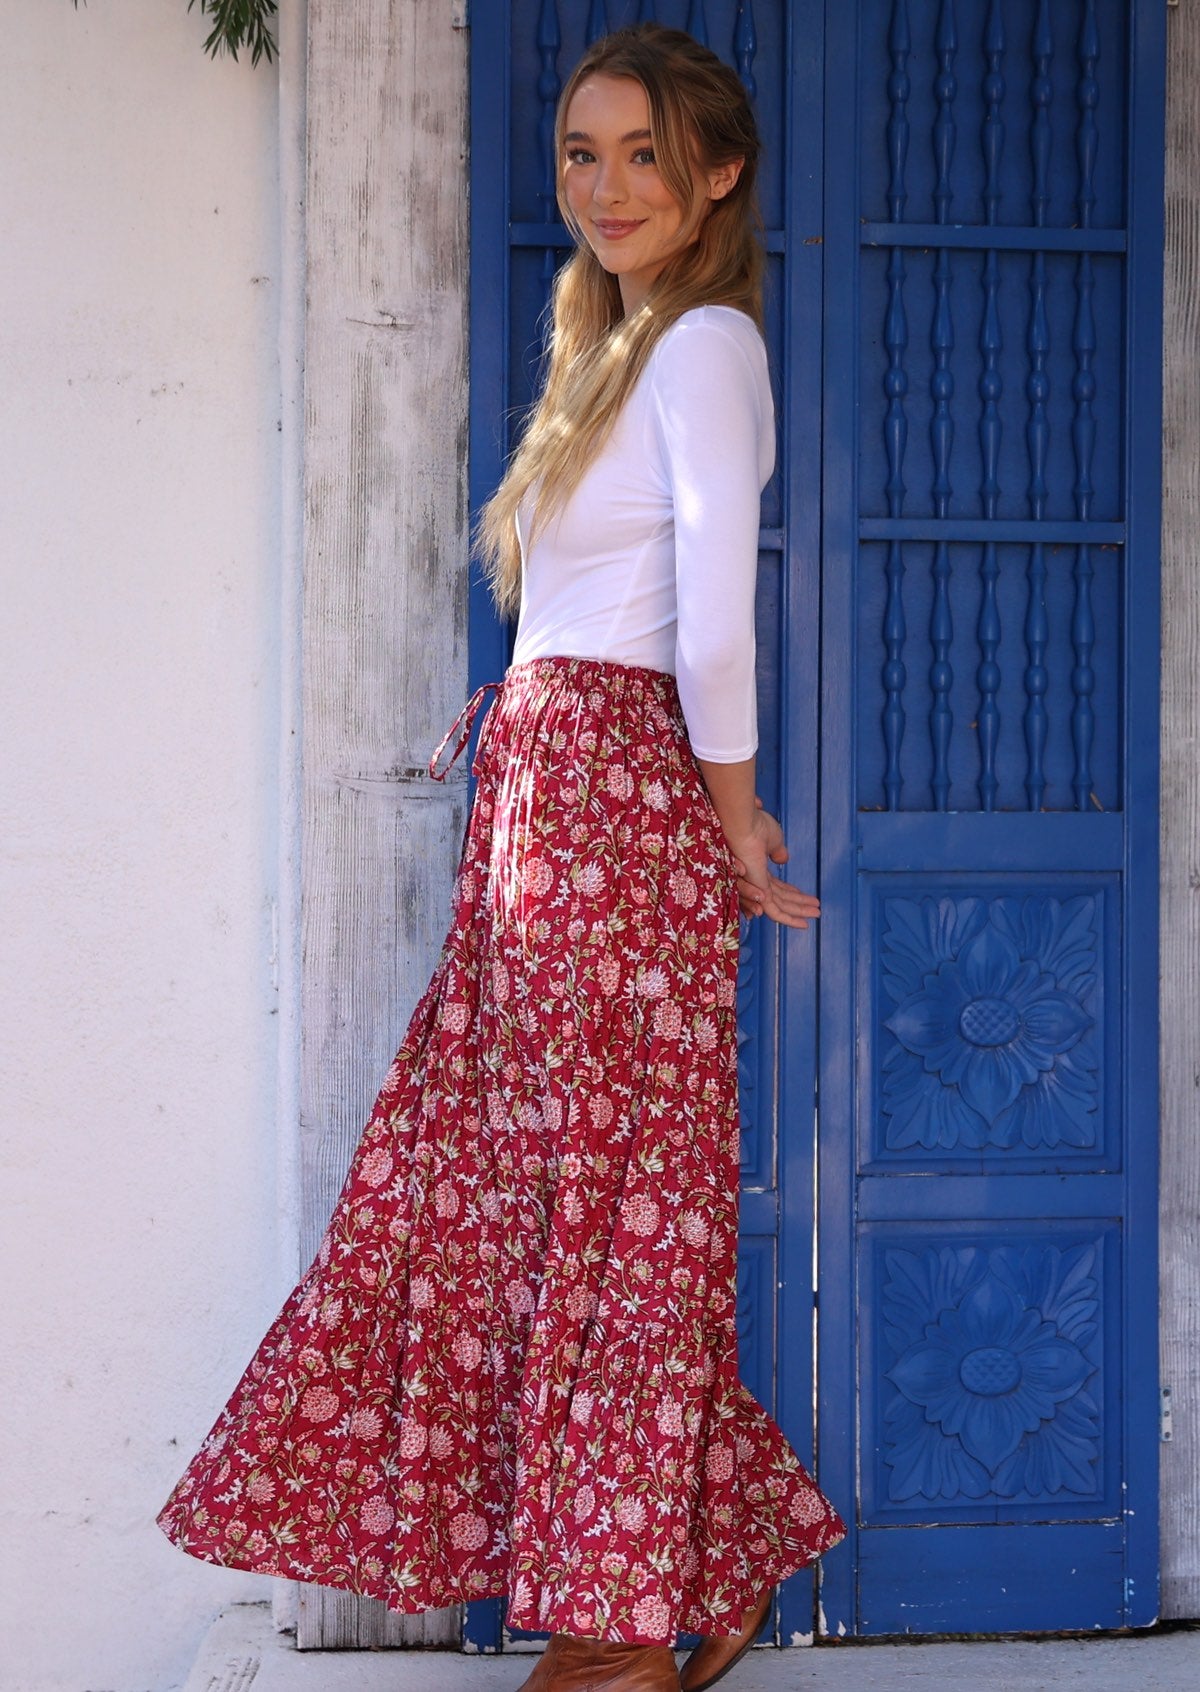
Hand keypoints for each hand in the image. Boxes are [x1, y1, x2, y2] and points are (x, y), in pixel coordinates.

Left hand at [726, 798, 819, 929]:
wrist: (744, 826)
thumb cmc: (754, 827)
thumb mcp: (772, 839)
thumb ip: (778, 851)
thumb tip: (782, 859)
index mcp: (757, 869)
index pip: (776, 886)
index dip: (792, 892)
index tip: (804, 895)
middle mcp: (756, 881)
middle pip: (780, 898)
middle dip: (799, 905)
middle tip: (816, 910)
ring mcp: (757, 888)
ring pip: (780, 907)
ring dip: (800, 912)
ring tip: (816, 914)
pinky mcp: (760, 893)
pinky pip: (775, 912)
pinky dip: (790, 920)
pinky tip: (804, 924)